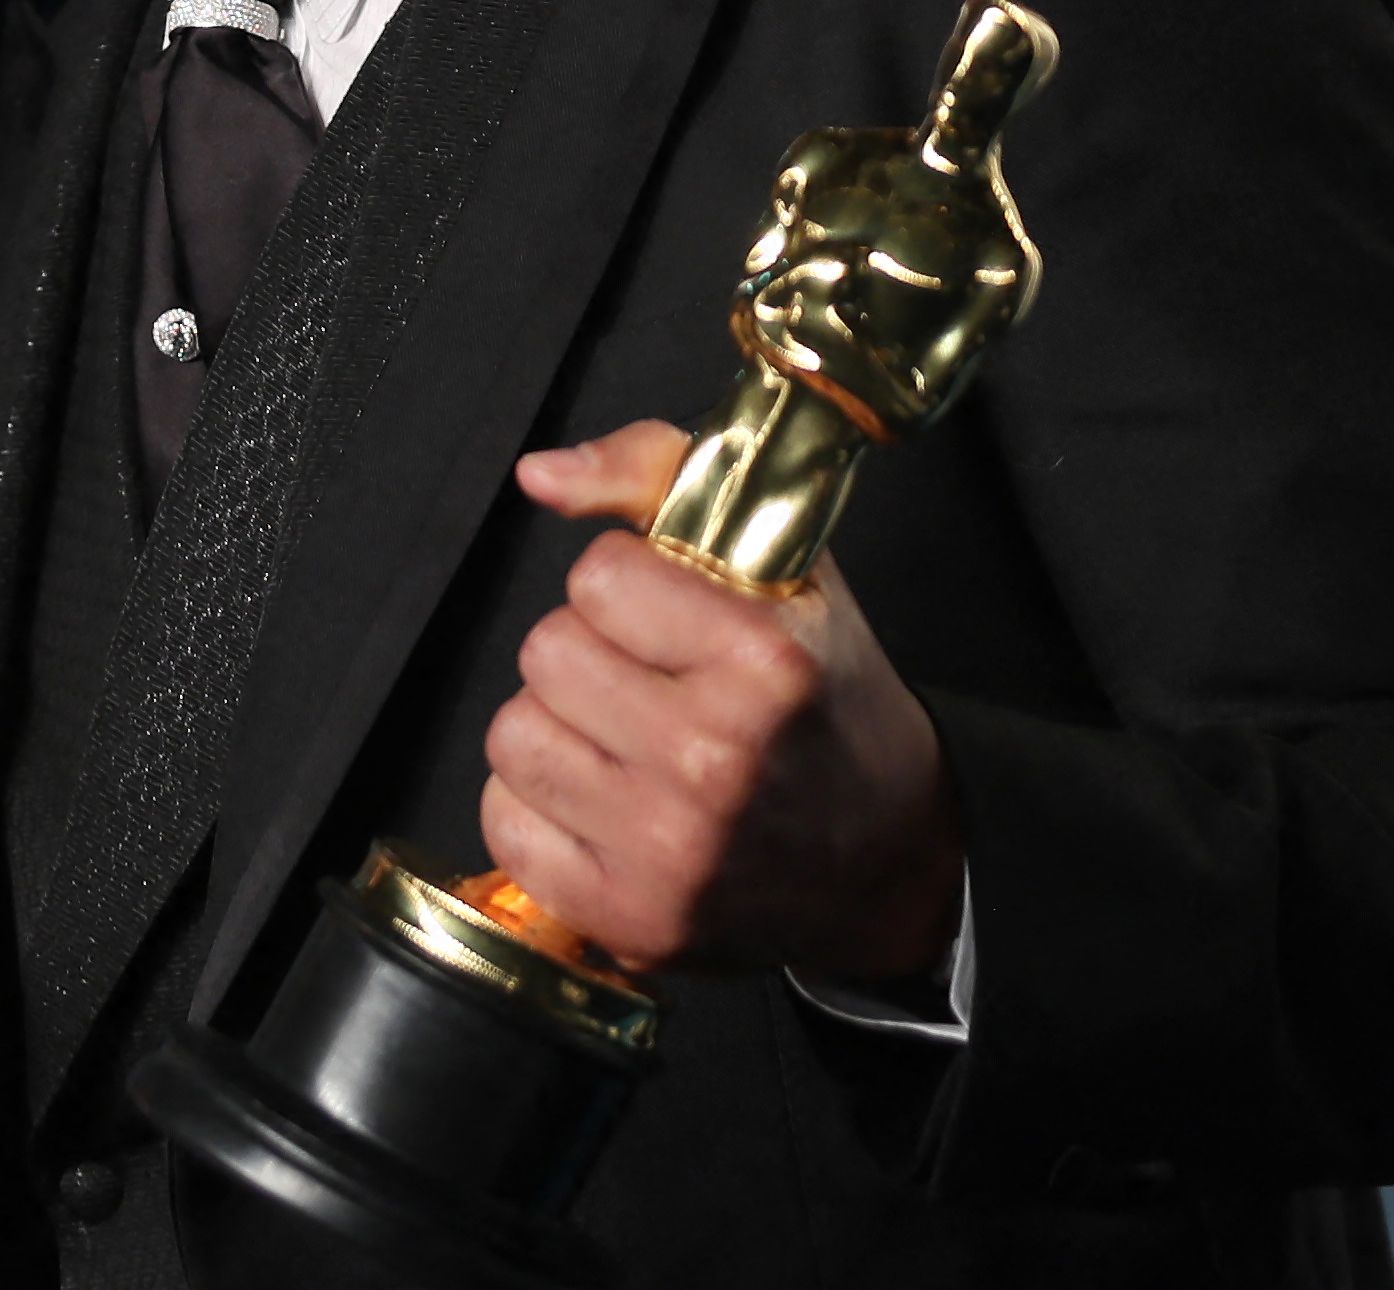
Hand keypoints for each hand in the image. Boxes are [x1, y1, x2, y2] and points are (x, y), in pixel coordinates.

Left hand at [476, 420, 963, 983]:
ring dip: (558, 728)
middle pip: (544, 653)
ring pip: (512, 734)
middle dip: (589, 654)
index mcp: (765, 668)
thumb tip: (538, 475)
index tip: (674, 614)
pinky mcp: (628, 917)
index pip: (598, 577)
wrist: (888, 865)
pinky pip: (505, 821)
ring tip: (627, 741)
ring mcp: (667, 851)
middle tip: (650, 682)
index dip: (628, 585)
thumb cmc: (825, 704)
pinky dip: (541, 806)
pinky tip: (607, 802)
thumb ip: (656, 477)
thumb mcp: (784, 566)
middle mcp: (712, 762)